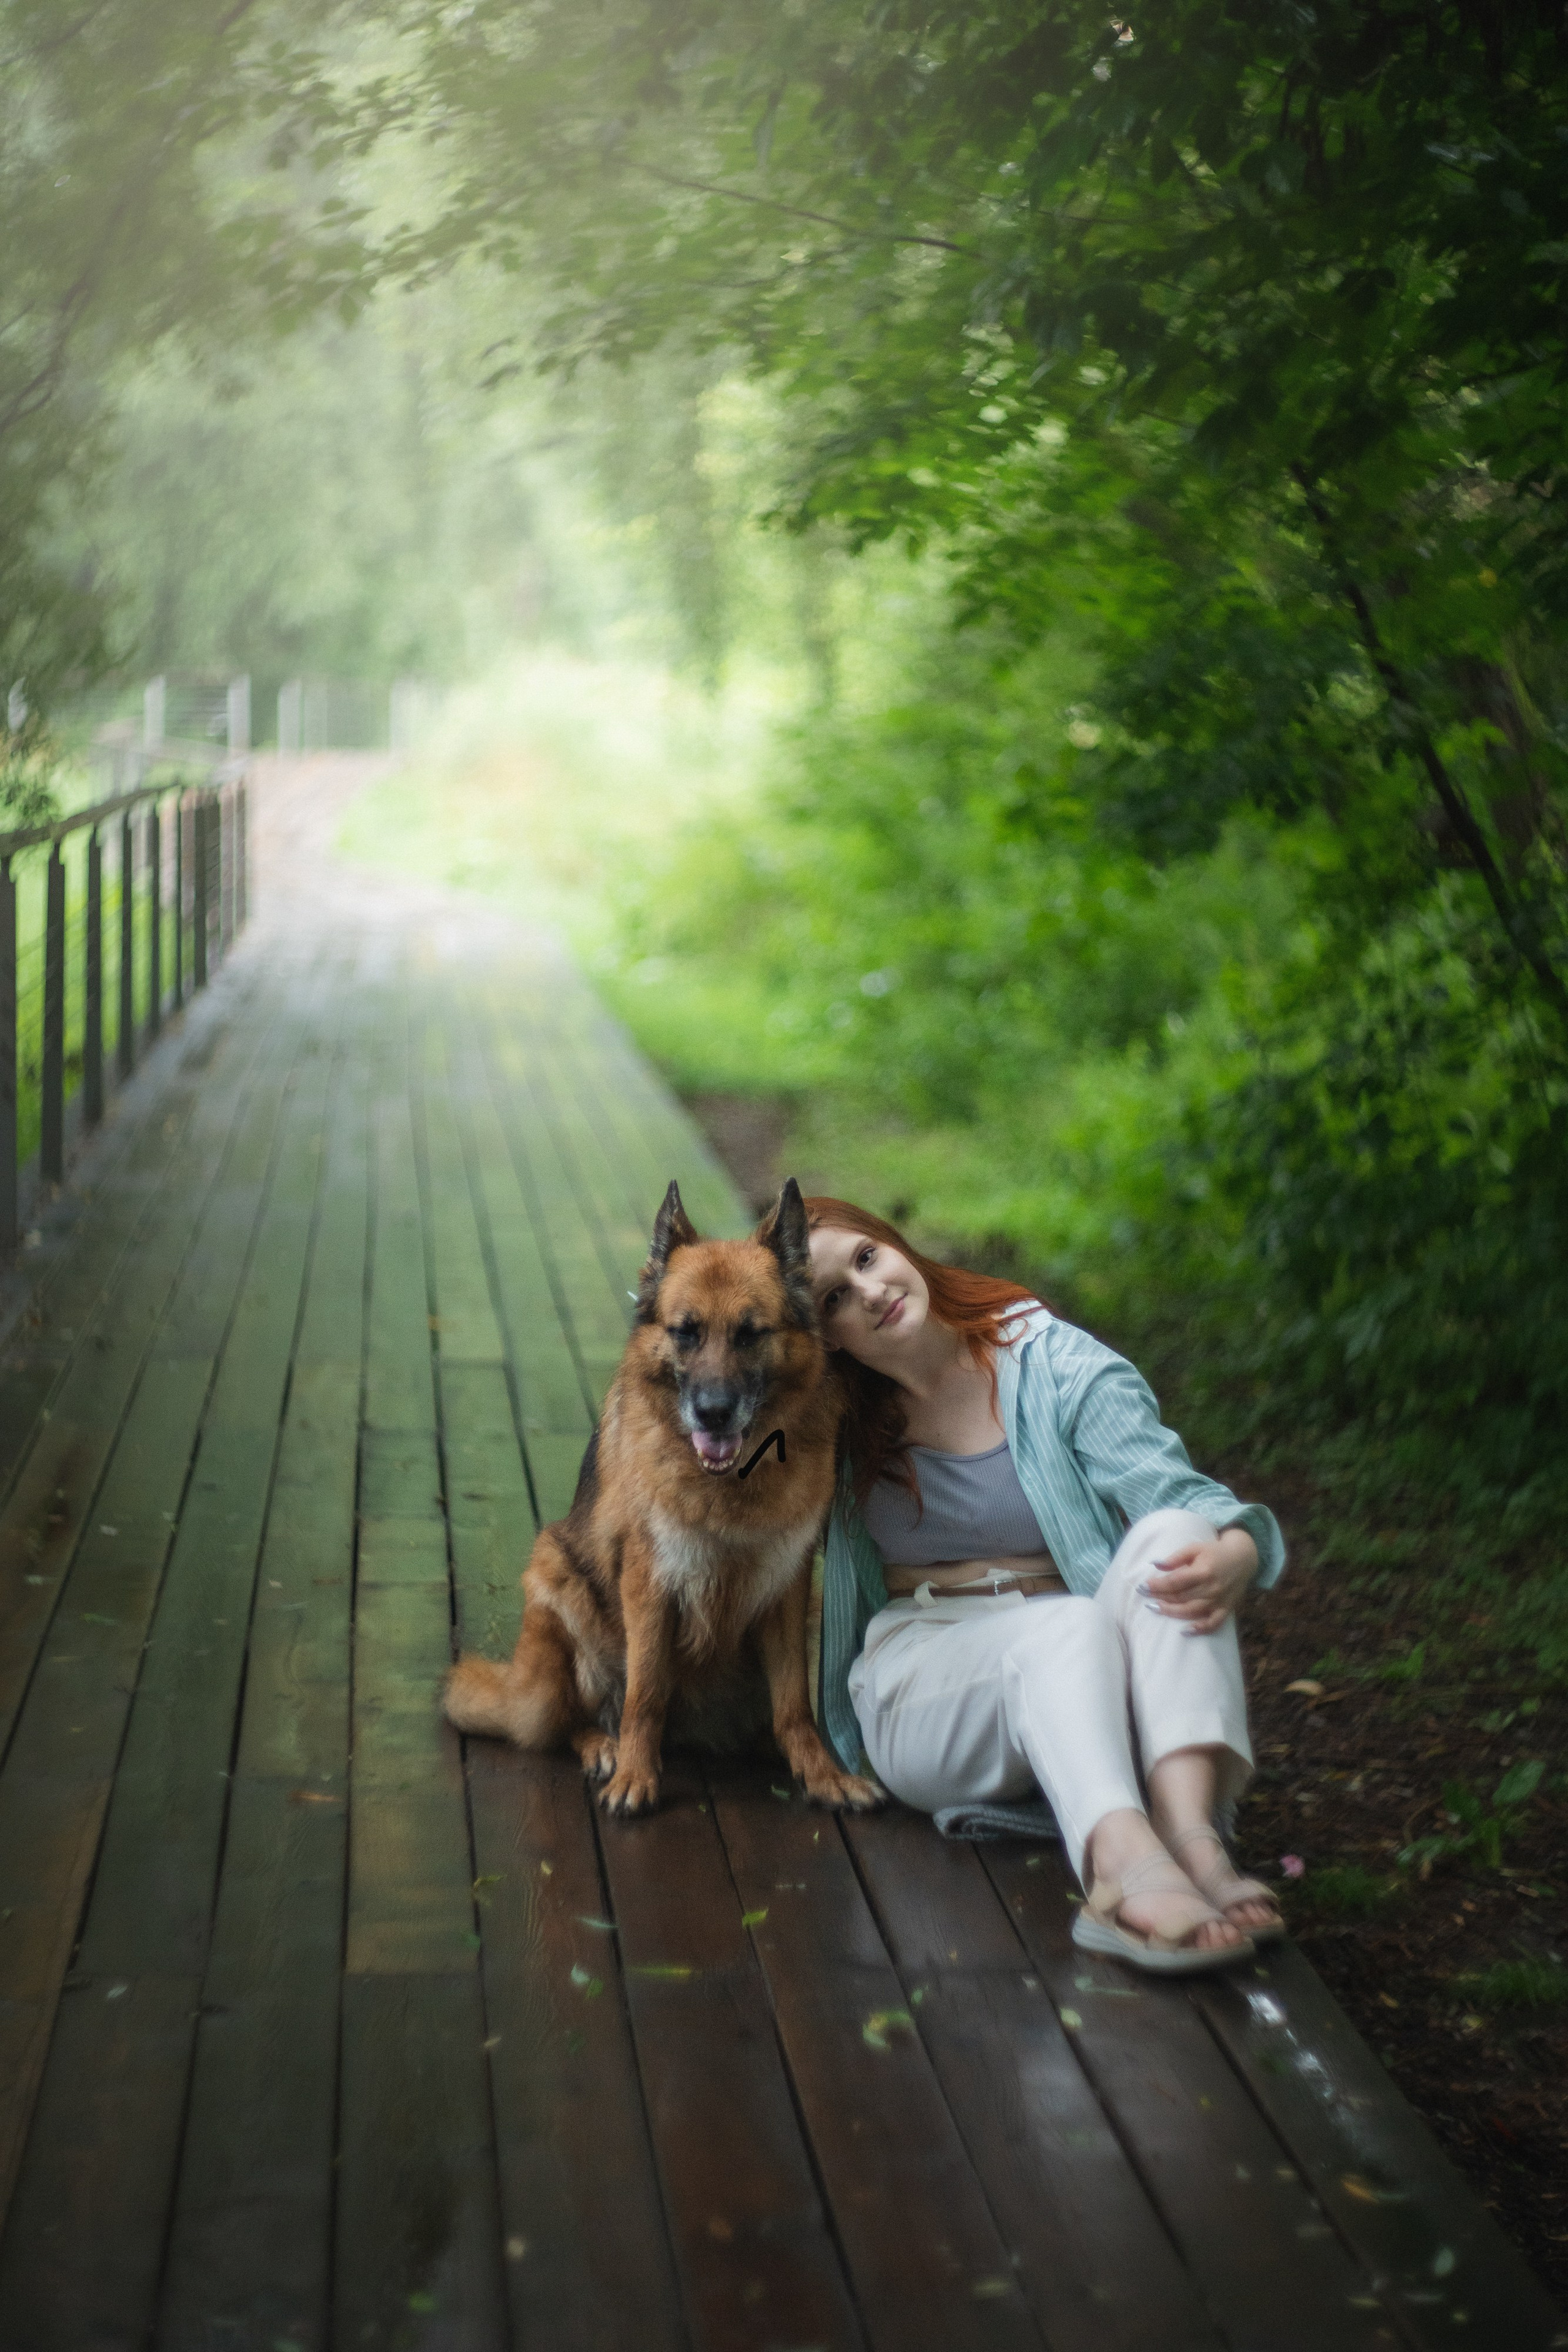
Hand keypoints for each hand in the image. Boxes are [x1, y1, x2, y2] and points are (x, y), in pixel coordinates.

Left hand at [1141, 1527, 1256, 1634]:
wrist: (1243, 1558)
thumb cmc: (1215, 1552)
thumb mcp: (1195, 1548)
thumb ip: (1175, 1557)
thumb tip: (1154, 1564)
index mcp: (1203, 1571)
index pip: (1175, 1582)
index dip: (1157, 1585)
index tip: (1142, 1586)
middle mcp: (1211, 1588)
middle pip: (1181, 1597)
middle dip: (1160, 1597)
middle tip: (1144, 1597)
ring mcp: (1219, 1601)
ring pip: (1192, 1611)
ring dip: (1172, 1612)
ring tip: (1155, 1608)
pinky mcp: (1226, 1609)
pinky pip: (1213, 1624)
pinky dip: (1200, 1629)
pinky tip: (1185, 1631)